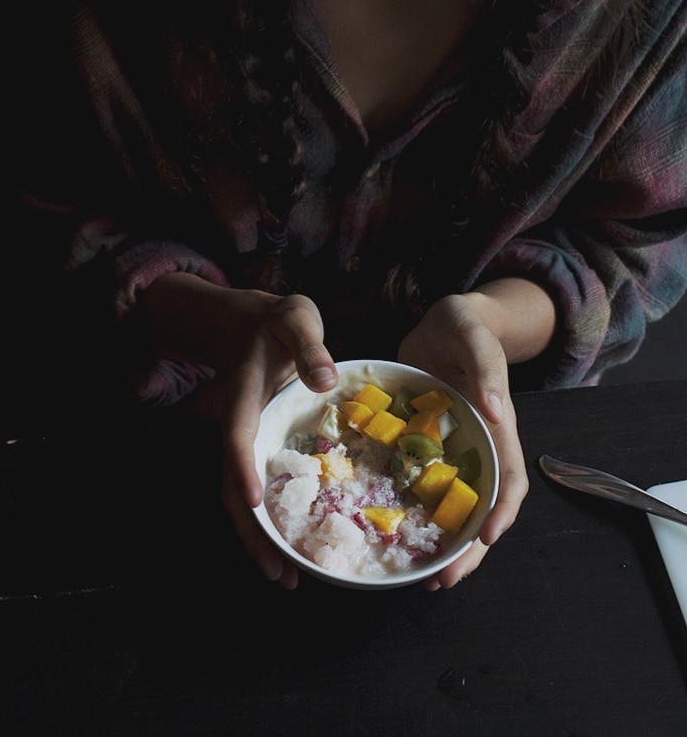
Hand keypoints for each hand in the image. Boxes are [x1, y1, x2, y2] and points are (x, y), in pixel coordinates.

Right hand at [184, 288, 338, 588]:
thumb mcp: (295, 319)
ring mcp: (249, 440)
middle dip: (250, 531)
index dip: (243, 468)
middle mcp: (241, 426)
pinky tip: (293, 544)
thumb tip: (325, 380)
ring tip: (285, 577)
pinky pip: (261, 489)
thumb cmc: (278, 322)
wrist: (252, 323)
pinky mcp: (261, 447)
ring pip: (241, 496)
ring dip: (258, 538)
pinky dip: (270, 521)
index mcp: (246, 396)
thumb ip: (309, 345)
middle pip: (232, 485)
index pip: (238, 437)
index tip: (252, 500)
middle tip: (277, 575)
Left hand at [398, 285, 542, 590]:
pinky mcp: (425, 448)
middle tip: (442, 580)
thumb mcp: (473, 336)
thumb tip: (494, 410)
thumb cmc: (465, 323)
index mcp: (497, 426)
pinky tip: (391, 533)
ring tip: (421, 576)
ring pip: (453, 508)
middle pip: (482, 508)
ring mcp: (452, 451)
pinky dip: (412, 514)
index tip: (485, 539)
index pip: (509, 478)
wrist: (445, 319)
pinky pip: (421, 488)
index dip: (501, 512)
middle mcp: (478, 446)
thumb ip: (486, 369)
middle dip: (468, 549)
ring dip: (442, 543)